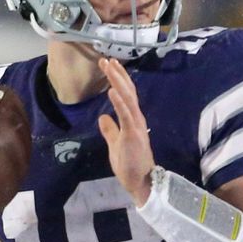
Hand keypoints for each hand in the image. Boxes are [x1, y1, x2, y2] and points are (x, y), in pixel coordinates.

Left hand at [97, 58, 154, 206]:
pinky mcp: (134, 134)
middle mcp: (136, 119)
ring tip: (109, 67)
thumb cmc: (129, 165)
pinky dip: (119, 102)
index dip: (118, 79)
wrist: (140, 182)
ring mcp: (136, 126)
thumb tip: (102, 117)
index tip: (108, 65)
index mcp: (132, 120)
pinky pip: (126, 115)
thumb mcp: (115, 144)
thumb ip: (110, 130)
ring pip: (127, 98)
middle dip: (117, 74)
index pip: (125, 95)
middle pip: (127, 91)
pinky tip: (112, 90)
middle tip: (105, 59)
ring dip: (118, 82)